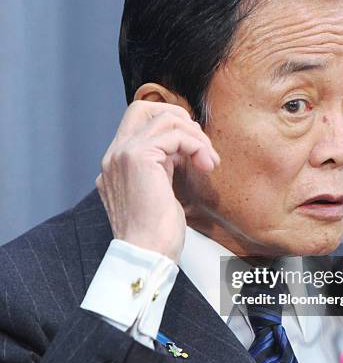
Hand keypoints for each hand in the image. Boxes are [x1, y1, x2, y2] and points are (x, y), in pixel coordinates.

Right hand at [95, 100, 219, 262]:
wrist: (145, 254)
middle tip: (201, 145)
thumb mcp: (157, 193)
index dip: (169, 126)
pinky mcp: (139, 157)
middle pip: (144, 108)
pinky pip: (176, 134)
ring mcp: (124, 153)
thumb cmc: (156, 235)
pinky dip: (197, 145)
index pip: (138, 122)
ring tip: (209, 161)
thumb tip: (182, 151)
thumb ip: (160, 168)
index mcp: (116, 164)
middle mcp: (114, 155)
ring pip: (164, 118)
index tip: (192, 148)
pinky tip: (207, 165)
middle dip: (179, 118)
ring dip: (195, 135)